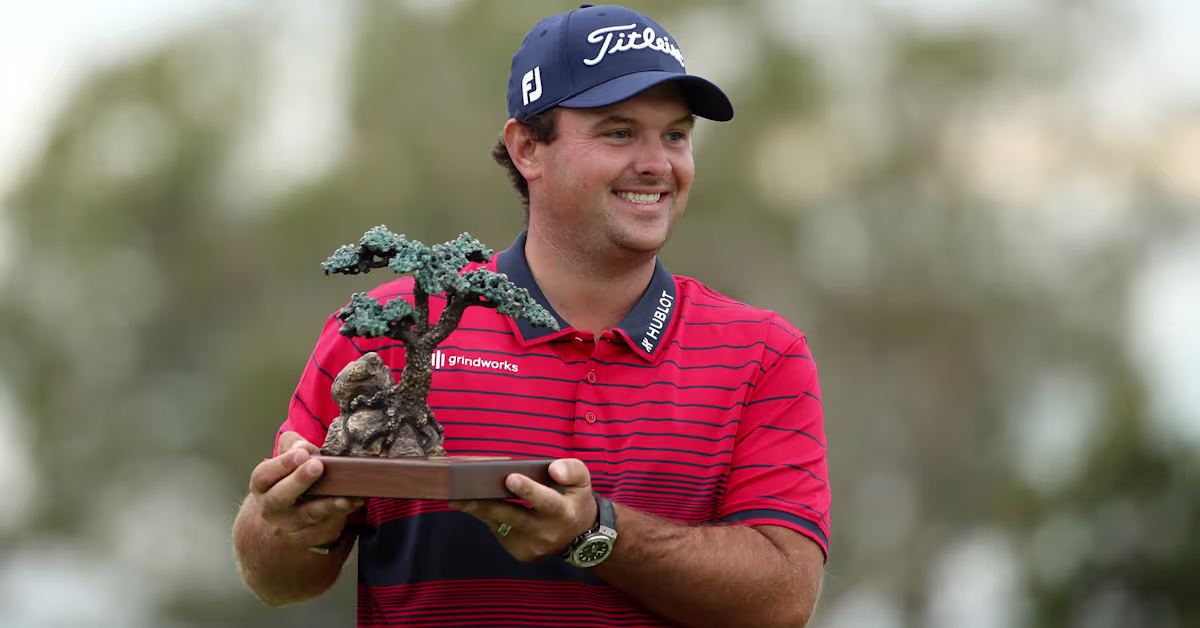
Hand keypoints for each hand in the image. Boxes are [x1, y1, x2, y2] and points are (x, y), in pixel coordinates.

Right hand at [248, 431, 363, 549]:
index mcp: (262, 486)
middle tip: (317, 466)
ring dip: (328, 504)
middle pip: (280, 497)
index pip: (264, 475)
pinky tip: (354, 502)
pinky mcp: (306, 537)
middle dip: (299, 481)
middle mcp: (270, 508)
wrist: (285, 518)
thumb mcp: (287, 461)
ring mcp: (287, 526)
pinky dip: (341, 514)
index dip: (282, 464)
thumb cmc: (290, 481)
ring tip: (344, 495)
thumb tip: (302, 447)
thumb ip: (293, 446)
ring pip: (307, 515)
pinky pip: (324, 528)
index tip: (301, 454)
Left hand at [450, 458, 596, 561]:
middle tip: (461, 493)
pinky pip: (499, 531)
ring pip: (500, 525)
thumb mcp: (583, 481)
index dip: (528, 490)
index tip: (510, 478)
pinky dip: (487, 517)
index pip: (545, 501)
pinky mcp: (520, 553)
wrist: (580, 537)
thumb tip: (554, 469)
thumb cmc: (575, 500)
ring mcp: (532, 546)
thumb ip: (572, 470)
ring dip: (478, 511)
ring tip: (455, 498)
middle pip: (512, 516)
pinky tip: (473, 505)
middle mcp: (546, 533)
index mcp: (563, 512)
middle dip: (487, 504)